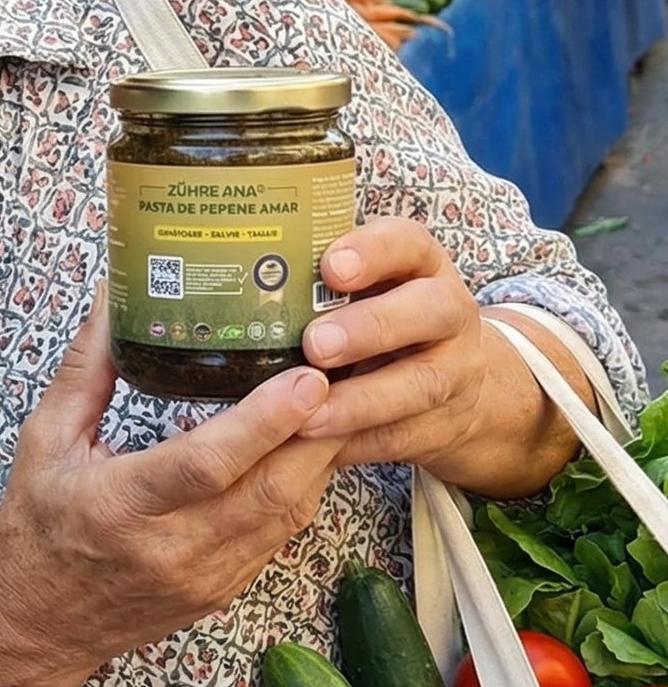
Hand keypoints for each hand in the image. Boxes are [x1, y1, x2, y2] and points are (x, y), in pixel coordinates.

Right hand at [0, 294, 340, 679]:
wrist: (37, 627)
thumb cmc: (36, 526)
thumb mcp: (44, 441)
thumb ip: (85, 370)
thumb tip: (111, 296)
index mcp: (121, 506)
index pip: (206, 464)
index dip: (264, 422)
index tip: (307, 378)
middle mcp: (172, 549)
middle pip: (269, 489)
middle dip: (318, 430)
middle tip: (348, 369)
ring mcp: (205, 577)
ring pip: (287, 514)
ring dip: (321, 456)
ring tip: (343, 398)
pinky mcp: (224, 592)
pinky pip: (280, 535)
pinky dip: (303, 487)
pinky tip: (311, 446)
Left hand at [296, 217, 565, 495]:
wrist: (452, 379)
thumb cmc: (377, 317)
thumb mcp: (360, 287)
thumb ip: (315, 282)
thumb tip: (230, 284)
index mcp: (419, 263)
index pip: (408, 241)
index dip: (373, 252)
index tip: (331, 268)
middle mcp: (447, 310)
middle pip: (430, 309)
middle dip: (371, 328)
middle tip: (315, 345)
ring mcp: (456, 368)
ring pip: (421, 383)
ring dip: (361, 401)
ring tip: (307, 416)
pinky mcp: (447, 422)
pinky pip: (406, 435)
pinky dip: (359, 443)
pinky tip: (317, 445)